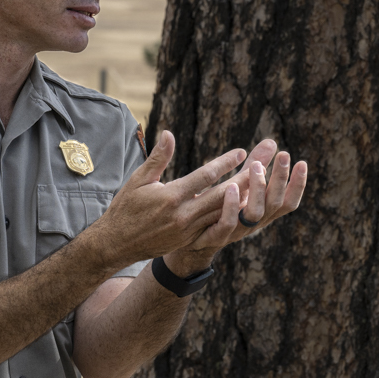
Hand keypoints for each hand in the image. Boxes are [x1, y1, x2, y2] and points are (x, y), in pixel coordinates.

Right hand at [87, 130, 245, 267]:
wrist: (117, 243)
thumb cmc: (126, 207)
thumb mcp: (138, 180)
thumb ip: (158, 158)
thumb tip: (169, 134)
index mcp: (172, 196)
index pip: (206, 176)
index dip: (226, 163)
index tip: (241, 153)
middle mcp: (183, 214)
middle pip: (221, 196)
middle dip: (243, 181)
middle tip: (261, 168)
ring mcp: (188, 230)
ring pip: (221, 213)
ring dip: (241, 200)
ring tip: (259, 188)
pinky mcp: (188, 241)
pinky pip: (214, 227)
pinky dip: (228, 217)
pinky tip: (242, 210)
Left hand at [163, 138, 307, 274]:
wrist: (186, 239)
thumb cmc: (216, 207)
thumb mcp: (239, 184)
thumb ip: (255, 165)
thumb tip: (272, 142)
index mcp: (261, 212)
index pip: (287, 202)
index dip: (297, 185)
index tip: (302, 162)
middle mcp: (253, 223)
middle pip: (275, 204)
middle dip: (281, 179)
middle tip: (283, 155)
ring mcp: (236, 231)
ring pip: (255, 213)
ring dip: (258, 188)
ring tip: (256, 166)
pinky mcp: (215, 237)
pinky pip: (228, 224)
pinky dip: (232, 206)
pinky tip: (231, 186)